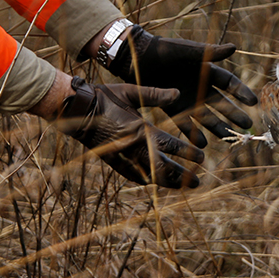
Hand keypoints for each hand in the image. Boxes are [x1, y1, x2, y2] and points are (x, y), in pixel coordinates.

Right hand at [55, 77, 202, 187]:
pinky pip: (133, 176)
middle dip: (182, 176)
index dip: (188, 153)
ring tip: (182, 186)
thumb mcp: (131, 91)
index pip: (171, 146)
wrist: (75, 109)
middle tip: (197, 181)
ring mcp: (123, 158)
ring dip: (168, 182)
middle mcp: (134, 148)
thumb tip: (178, 93)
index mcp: (141, 130)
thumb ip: (155, 94)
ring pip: (150, 177)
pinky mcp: (113, 162)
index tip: (202, 157)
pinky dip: (147, 180)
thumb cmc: (104, 97)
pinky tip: (155, 182)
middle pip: (164, 169)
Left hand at [107, 25, 257, 146]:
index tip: (253, 102)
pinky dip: (193, 133)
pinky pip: (185, 122)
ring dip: (217, 127)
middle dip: (233, 114)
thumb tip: (235, 47)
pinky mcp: (172, 107)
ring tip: (227, 138)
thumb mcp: (188, 51)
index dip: (241, 92)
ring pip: (206, 115)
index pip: (229, 83)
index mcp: (206, 70)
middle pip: (221, 103)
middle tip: (245, 126)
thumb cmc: (163, 49)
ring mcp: (186, 98)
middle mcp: (199, 86)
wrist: (137, 56)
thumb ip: (210, 52)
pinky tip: (201, 144)